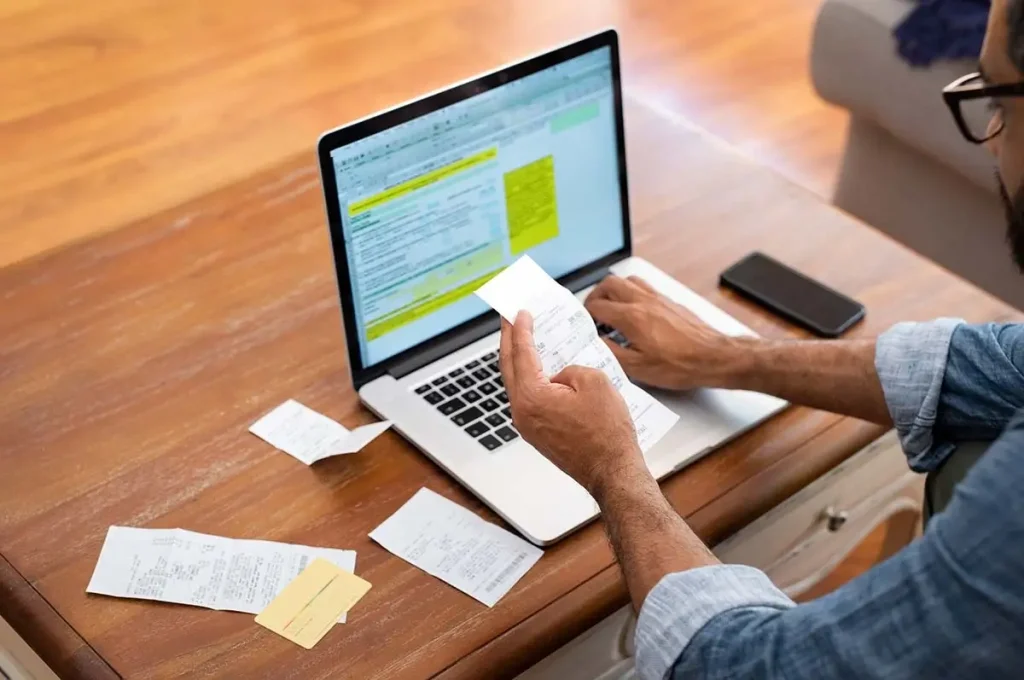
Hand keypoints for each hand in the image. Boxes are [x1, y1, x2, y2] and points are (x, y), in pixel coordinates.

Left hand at [499, 311, 644, 495]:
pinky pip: (528, 399)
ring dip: (518, 360)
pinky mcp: (538, 434)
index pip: (521, 352)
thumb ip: (570, 368)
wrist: (612, 471)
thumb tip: (561, 376)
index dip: (521, 328)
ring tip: (522, 340)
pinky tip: (540, 371)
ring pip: (516, 384)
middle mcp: (522, 412)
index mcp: (531, 396)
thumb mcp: (594, 381)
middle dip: (508, 339)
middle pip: (509, 366)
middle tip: (509, 319)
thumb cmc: (607, 434)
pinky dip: (530, 380)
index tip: (519, 312)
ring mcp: (527, 426)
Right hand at [585, 275, 741, 389]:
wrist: (714, 357)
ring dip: (613, 290)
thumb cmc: (681, 365)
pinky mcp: (669, 301)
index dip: (586, 316)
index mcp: (632, 317)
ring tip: (610, 308)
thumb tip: (596, 343)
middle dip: (595, 296)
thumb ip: (612, 353)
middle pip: (609, 284)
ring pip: (627, 280)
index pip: (597, 306)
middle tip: (592, 313)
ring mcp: (657, 298)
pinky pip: (643, 286)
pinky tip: (634, 309)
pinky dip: (631, 292)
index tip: (585, 325)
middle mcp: (643, 301)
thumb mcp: (638, 368)